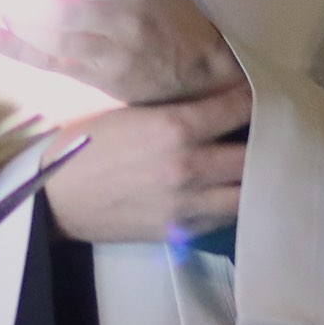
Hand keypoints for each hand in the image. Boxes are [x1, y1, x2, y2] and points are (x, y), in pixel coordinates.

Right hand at [40, 79, 252, 244]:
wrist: (56, 198)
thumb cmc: (86, 146)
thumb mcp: (129, 112)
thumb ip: (174, 109)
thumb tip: (211, 100)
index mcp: (175, 128)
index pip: (238, 107)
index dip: (254, 98)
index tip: (260, 93)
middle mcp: (190, 166)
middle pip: (253, 153)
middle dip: (264, 139)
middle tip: (267, 130)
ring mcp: (188, 203)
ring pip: (248, 192)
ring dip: (255, 178)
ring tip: (256, 165)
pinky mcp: (181, 230)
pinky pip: (225, 217)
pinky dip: (235, 203)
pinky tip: (232, 191)